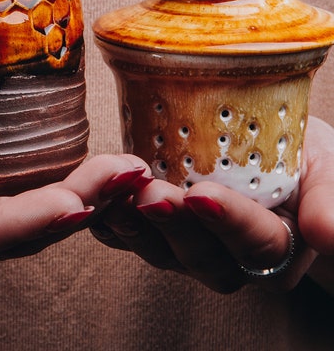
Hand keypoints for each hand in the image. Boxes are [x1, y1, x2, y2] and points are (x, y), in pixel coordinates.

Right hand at [0, 122, 153, 276]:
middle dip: (81, 204)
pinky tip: (112, 169)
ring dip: (93, 198)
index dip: (20, 223)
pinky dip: (79, 190)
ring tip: (137, 170)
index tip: (74, 204)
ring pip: (38, 222)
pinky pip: (35, 204)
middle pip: (20, 231)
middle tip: (132, 173)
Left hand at [91, 116, 333, 293]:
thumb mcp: (327, 167)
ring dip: (137, 227)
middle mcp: (231, 256)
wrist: (271, 152)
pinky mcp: (158, 234)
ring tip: (118, 198)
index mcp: (279, 245)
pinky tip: (98, 204)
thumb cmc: (302, 159)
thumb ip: (330, 198)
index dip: (228, 222)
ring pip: (161, 254)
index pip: (258, 243)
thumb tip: (328, 235)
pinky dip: (111, 225)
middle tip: (152, 194)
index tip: (203, 196)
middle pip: (202, 256)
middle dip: (175, 227)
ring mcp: (190, 249)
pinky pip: (131, 240)